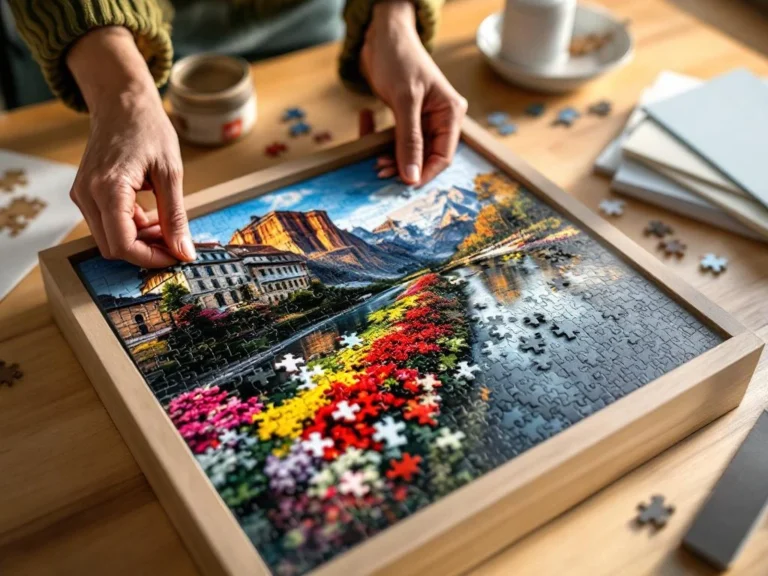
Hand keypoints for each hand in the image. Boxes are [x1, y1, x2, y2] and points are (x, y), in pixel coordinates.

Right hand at [67, 27, 194, 267]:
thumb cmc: (148, 130)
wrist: (122, 103)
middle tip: (174, 242)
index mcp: (107, 188)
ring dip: (139, 240)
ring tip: (165, 224)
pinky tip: (151, 215)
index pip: (123, 245)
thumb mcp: (171, 174)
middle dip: (145, 251)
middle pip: (113, 247)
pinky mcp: (85, 193)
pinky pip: (107, 224)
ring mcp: (83, 194)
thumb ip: (175, 218)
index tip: (176, 256)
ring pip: (109, 238)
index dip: (151, 258)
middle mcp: (87, 194)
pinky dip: (130, 227)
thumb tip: (184, 252)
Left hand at [360, 1, 466, 185]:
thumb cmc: (400, 58)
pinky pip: (394, 138)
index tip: (404, 183)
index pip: (443, 155)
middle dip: (403, 165)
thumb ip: (409, 140)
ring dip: (389, 155)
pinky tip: (364, 118)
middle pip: (424, 156)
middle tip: (380, 170)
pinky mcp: (405, 117)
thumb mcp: (405, 100)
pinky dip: (378, 137)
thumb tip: (411, 177)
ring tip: (372, 156)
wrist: (382, 34)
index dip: (424, 172)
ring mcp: (422, 119)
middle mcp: (439, 119)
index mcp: (450, 113)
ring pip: (407, 150)